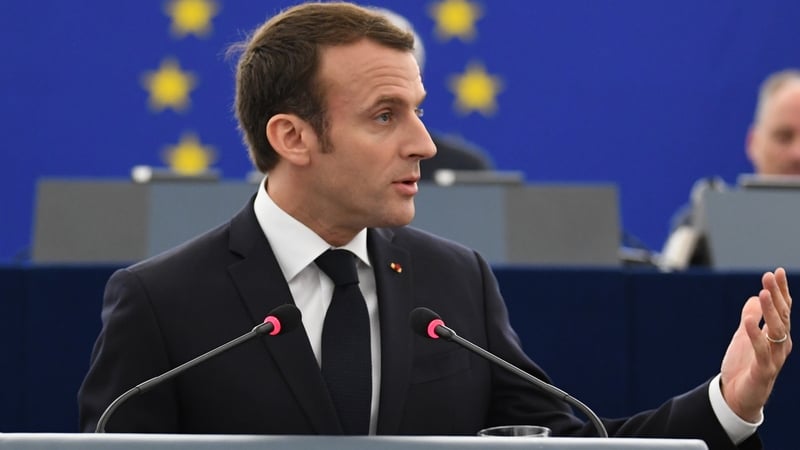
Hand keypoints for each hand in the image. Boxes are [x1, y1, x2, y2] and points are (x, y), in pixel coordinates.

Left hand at [720, 268, 791, 421]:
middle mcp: (780, 345)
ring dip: (770, 311)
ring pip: (776, 331)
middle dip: (776, 295)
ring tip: (763, 292)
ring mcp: (774, 358)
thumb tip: (755, 297)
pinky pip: (761, 350)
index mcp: (777, 335)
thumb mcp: (744, 336)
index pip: (782, 309)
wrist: (737, 397)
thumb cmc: (744, 366)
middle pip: (782, 316)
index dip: (781, 290)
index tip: (777, 271)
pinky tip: (748, 320)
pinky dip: (755, 334)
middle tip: (769, 276)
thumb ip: (751, 318)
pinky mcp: (763, 370)